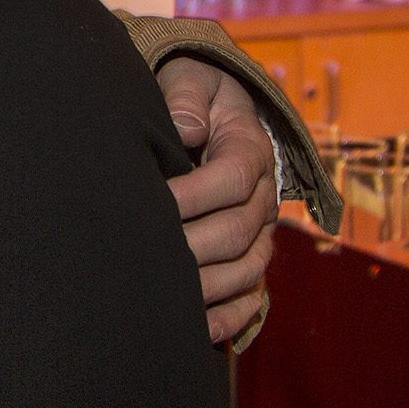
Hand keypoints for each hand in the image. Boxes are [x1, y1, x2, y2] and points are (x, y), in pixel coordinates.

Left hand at [159, 57, 276, 344]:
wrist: (205, 111)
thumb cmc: (190, 94)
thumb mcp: (190, 77)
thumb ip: (187, 96)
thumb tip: (188, 128)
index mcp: (250, 148)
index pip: (235, 178)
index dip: (196, 193)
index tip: (154, 200)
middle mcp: (263, 196)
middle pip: (239, 230)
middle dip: (193, 244)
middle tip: (145, 253)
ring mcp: (259, 231)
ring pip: (248, 268)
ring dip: (208, 285)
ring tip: (164, 294)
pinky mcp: (247, 257)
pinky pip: (253, 295)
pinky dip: (230, 316)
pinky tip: (197, 330)